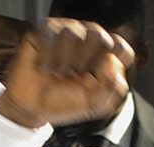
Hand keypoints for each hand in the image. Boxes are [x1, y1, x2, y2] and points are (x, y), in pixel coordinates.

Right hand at [0, 18, 133, 129]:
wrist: (32, 108)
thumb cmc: (63, 103)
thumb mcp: (95, 104)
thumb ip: (113, 87)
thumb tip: (111, 61)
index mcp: (105, 56)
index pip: (121, 48)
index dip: (110, 66)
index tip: (97, 80)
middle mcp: (88, 39)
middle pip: (99, 37)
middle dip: (84, 64)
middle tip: (73, 77)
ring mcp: (67, 32)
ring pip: (74, 33)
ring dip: (64, 61)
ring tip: (57, 74)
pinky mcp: (45, 30)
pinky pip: (52, 34)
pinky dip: (48, 56)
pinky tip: (44, 68)